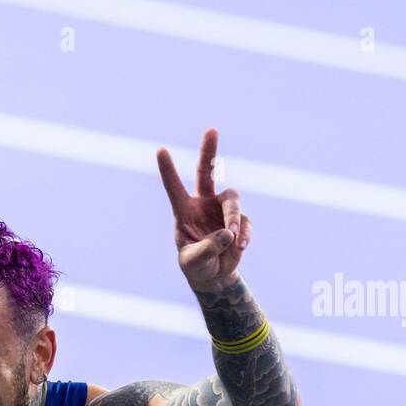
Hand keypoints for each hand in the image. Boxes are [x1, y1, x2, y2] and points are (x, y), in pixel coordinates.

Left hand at [156, 128, 250, 292]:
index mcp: (184, 210)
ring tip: (233, 239)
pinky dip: (244, 234)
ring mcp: (222, 209)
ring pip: (232, 201)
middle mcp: (203, 204)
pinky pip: (244, 221)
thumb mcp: (194, 261)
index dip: (167, 169)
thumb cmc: (196, 265)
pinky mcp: (239, 219)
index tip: (160, 150)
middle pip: (206, 172)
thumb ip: (207, 248)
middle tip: (211, 130)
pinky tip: (240, 246)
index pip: (174, 187)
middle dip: (209, 150)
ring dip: (233, 218)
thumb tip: (228, 233)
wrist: (214, 275)